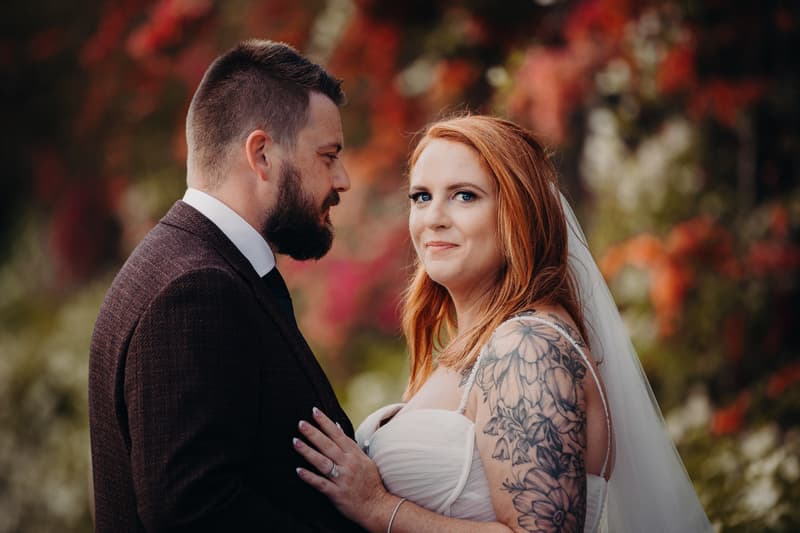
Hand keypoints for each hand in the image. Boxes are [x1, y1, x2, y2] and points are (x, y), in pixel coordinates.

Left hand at [294, 407, 392, 528]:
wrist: (377, 506)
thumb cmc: (370, 482)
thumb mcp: (364, 459)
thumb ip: (349, 444)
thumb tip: (337, 427)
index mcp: (355, 455)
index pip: (338, 435)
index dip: (326, 423)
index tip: (314, 412)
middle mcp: (348, 464)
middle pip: (328, 446)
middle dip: (314, 433)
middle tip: (301, 423)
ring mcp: (342, 478)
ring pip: (322, 462)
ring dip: (308, 451)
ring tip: (295, 442)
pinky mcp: (336, 493)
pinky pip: (321, 483)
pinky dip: (310, 477)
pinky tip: (298, 470)